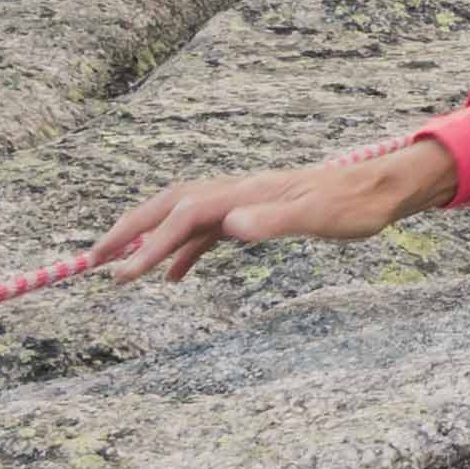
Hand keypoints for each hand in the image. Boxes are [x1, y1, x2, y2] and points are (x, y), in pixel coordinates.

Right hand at [91, 140, 462, 282]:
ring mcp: (241, 202)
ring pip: (180, 219)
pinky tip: (169, 279)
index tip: (121, 273)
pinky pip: (203, 233)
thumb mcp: (321, 216)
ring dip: (146, 242)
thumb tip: (230, 225)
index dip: (148, 242)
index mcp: (243, 193)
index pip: (181, 216)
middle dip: (127, 231)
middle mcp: (234, 192)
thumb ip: (276, 219)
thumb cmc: (354, 204)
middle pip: (166, 207)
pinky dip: (179, 253)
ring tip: (116, 270)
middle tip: (91, 262)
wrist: (378, 189)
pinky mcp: (251, 214)